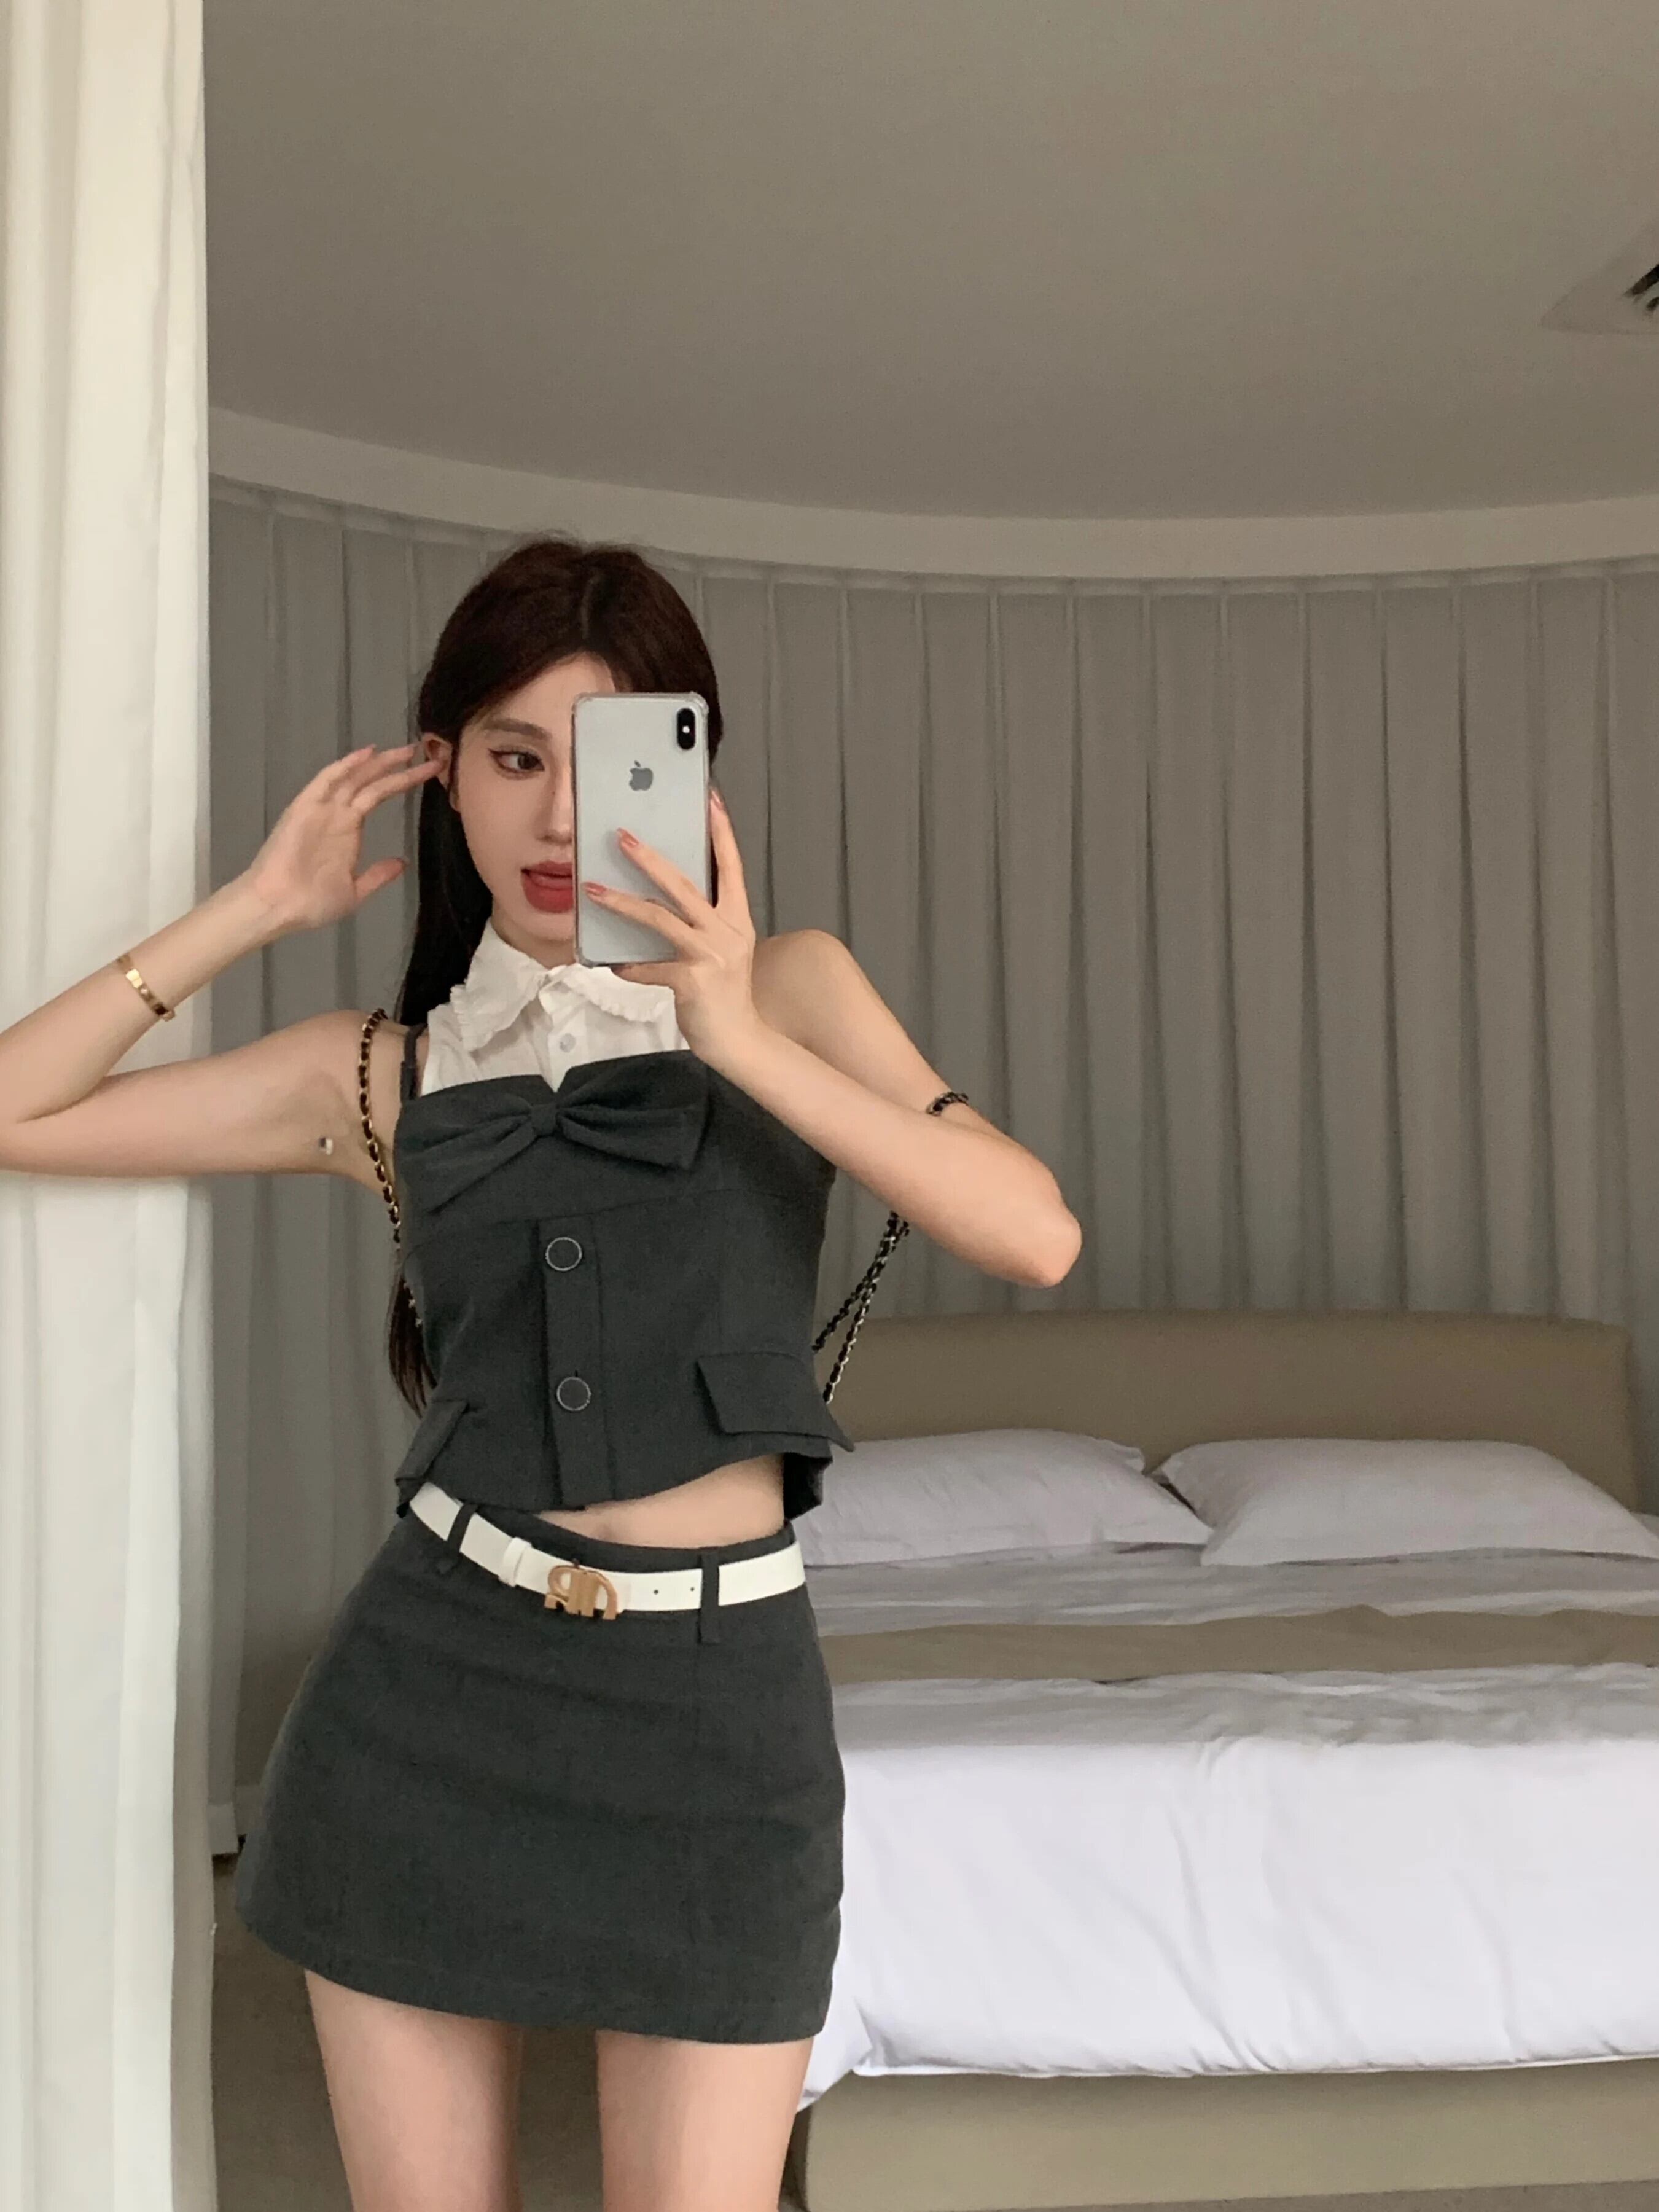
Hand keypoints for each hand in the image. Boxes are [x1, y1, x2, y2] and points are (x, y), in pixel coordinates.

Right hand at [239, 744, 442, 933]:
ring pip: (353, 777)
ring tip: (405, 750)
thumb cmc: (310, 903)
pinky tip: (366, 755)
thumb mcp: (354, 891)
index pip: (379, 796)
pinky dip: (345, 767)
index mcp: (349, 830)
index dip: (402, 782)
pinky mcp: (304, 809)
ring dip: (378, 762)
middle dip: (396, 766)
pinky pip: (326, 782)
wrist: (278, 908)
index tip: (428, 772)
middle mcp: (337, 814)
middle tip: (424, 752)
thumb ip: (377, 875)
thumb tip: (402, 862)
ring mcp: (321, 810)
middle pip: (370, 782)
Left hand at [583, 787, 761, 1059]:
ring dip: (623, 902)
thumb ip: (699, 925)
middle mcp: (728, 931)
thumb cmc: (725, 993)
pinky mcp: (692, 981)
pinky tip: (613, 965)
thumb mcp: (721, 951)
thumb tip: (658, 902)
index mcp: (738, 919)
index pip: (732, 866)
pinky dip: (629, 966)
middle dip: (650, 858)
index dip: (722, 831)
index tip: (711, 798)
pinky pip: (649, 967)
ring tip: (592, 889)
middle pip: (685, 884)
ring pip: (661, 918)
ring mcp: (711, 955)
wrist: (740, 1040)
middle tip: (622, 836)